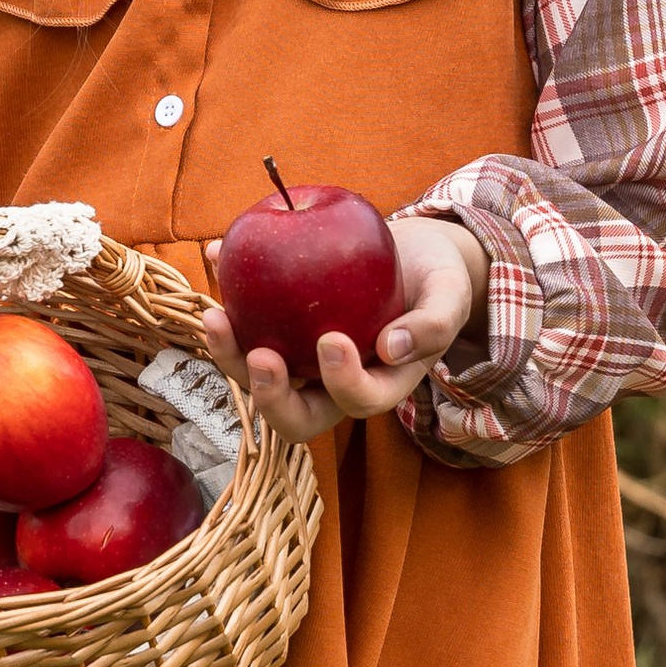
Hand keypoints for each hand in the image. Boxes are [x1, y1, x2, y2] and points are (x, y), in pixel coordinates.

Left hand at [200, 213, 490, 446]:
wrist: (410, 256)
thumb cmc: (434, 281)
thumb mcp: (449, 295)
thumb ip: (433, 323)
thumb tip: (392, 348)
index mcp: (377, 385)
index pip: (356, 402)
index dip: (342, 382)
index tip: (332, 339)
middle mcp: (331, 384)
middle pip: (292, 414)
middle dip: (270, 395)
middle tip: (260, 356)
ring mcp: (299, 360)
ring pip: (255, 376)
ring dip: (229, 354)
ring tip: (216, 315)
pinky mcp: (277, 329)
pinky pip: (245, 322)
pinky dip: (228, 292)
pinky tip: (216, 252)